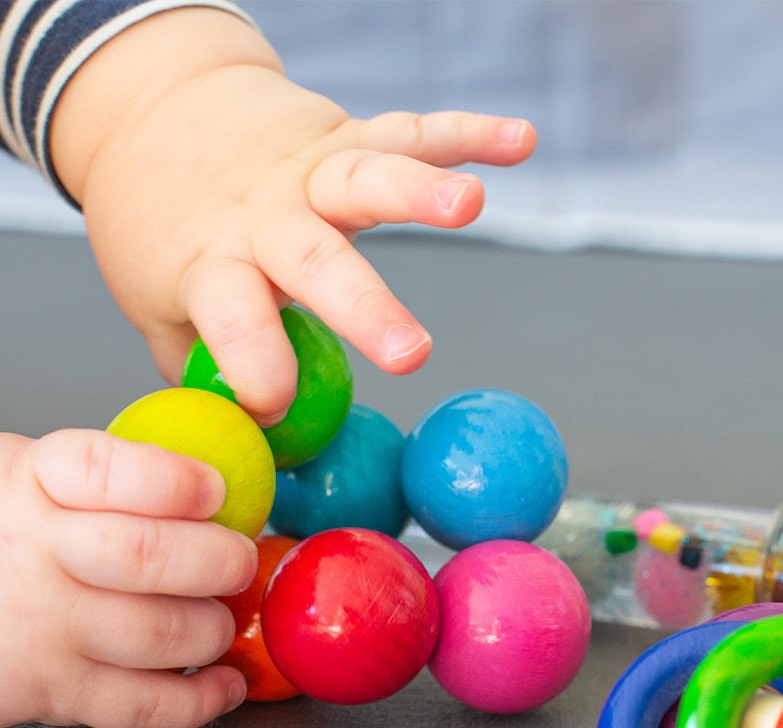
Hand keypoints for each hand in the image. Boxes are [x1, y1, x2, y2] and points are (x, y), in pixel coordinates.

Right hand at [0, 430, 257, 727]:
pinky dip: (203, 700)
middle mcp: (35, 552)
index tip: (214, 490)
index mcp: (34, 481)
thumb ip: (105, 472)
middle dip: (221, 561)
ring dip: (214, 630)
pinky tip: (223, 682)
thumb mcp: (26, 473)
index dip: (176, 482)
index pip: (109, 472)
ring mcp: (43, 625)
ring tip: (217, 620)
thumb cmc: (0, 535)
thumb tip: (207, 475)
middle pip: (151, 557)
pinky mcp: (51, 690)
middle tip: (237, 562)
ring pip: (162, 633)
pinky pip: (145, 704)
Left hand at [51, 8, 537, 425]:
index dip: (257, 364)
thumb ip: (206, 373)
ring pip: (368, 177)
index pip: (232, 320)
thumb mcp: (160, 310)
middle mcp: (266, 217)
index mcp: (213, 266)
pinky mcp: (349, 136)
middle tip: (411, 356)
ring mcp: (312, 172)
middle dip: (366, 308)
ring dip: (421, 190)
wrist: (154, 112)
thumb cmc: (170, 236)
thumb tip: (254, 453)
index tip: (276, 409)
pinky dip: (470, 134)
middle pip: (315, 261)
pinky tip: (521, 140)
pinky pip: (414, 133)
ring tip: (471, 203)